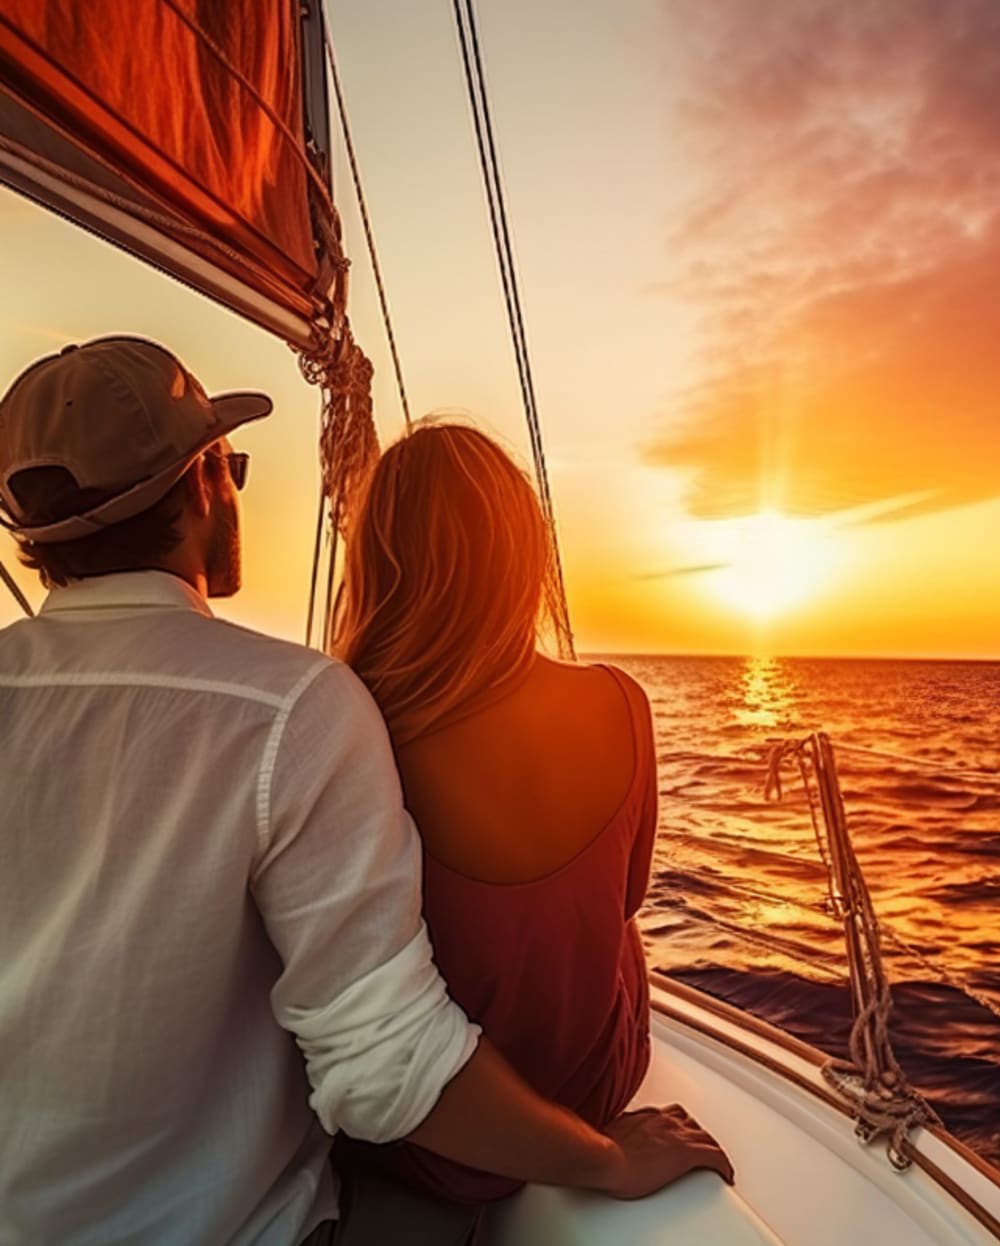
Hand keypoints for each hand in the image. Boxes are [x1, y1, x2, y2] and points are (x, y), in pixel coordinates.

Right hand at [593, 1104, 734, 1199]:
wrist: (603, 1158)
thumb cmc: (599, 1152)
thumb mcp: (607, 1138)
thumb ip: (615, 1136)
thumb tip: (609, 1143)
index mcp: (644, 1116)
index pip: (668, 1116)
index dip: (676, 1127)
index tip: (676, 1137)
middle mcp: (663, 1120)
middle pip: (690, 1122)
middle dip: (696, 1134)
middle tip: (699, 1149)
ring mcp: (676, 1134)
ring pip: (706, 1136)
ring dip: (710, 1147)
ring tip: (714, 1160)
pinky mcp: (687, 1153)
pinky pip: (715, 1156)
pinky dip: (723, 1165)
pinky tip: (726, 1174)